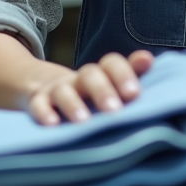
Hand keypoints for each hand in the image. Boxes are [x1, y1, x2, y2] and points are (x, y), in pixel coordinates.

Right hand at [26, 50, 153, 125]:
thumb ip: (129, 74)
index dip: (124, 74)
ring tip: (84, 121)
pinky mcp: (37, 102)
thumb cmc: (86, 92)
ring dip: (74, 104)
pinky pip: (38, 105)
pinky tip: (52, 124)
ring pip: (64, 91)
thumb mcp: (106, 84)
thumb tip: (149, 60)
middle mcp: (79, 79)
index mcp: (100, 74)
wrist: (41, 85)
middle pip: (90, 75)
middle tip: (115, 110)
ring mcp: (56, 89)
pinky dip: (44, 113)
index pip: (111, 64)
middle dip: (103, 91)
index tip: (134, 93)